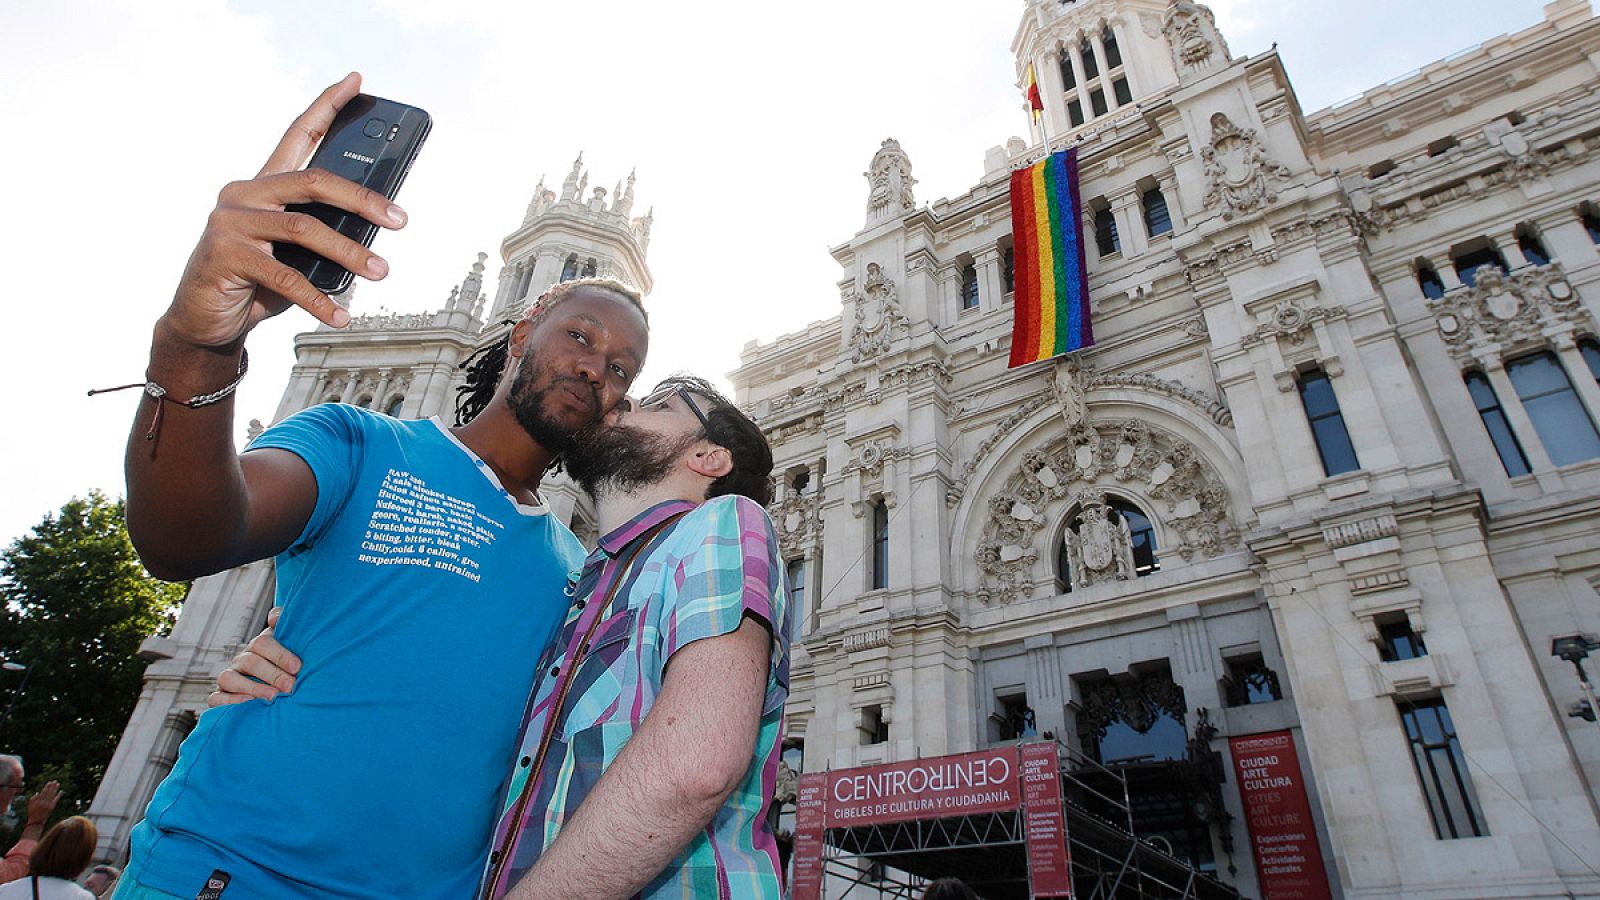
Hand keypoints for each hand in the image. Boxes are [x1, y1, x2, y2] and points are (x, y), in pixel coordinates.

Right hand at [25, 781, 59, 826]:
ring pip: (52, 794)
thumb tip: (37, 792)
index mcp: (37, 800)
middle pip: (48, 792)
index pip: (43, 791)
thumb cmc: (32, 813)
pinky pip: (56, 800)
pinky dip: (59, 795)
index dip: (47, 786)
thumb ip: (33, 798)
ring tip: (58, 784)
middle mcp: (43, 801)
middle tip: (55, 781)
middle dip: (52, 786)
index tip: (50, 782)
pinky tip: (61, 791)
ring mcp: (47, 804)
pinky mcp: (51, 807)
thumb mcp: (30, 806)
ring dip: (55, 789)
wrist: (36, 821)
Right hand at [160, 72, 406, 350]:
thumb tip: (376, 231)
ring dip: (349, 252)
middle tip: (399, 219)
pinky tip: (340, 314)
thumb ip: (322, 234)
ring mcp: (232, 222)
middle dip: (362, 198)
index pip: (299, 134)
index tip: (356, 81)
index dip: (327, 106)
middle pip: (313, 181)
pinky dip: (318, 299)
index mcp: (263, 184)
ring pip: (304, 228)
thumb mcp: (294, 252)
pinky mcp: (226, 255)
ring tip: (380, 271)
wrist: (205, 319)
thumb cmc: (255, 280)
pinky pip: (285, 275)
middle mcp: (244, 194)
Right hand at [208, 607, 301, 705]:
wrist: (274, 687)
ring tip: (273, 697)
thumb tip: (274, 618)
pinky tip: (248, 704)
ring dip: (253, 687)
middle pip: (250, 662)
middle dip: (272, 674)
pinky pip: (215, 698)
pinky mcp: (220, 697)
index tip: (297, 667)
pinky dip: (229, 701)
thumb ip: (284, 626)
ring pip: (229, 678)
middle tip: (290, 686)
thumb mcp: (289, 644)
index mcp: (258, 646)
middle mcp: (241, 660)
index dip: (280, 654)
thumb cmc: (286, 664)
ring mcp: (229, 678)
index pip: (263, 643)